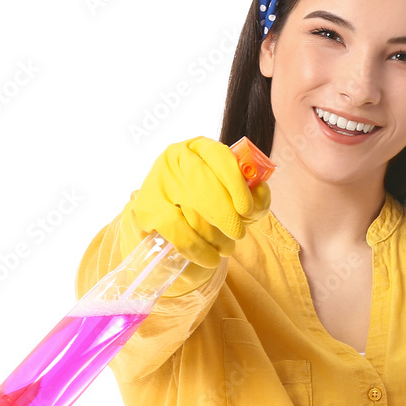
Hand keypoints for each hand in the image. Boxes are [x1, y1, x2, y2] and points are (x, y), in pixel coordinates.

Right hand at [121, 137, 270, 268]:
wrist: (173, 228)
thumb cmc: (212, 207)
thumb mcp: (236, 199)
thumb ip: (253, 196)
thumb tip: (260, 192)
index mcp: (201, 147)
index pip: (219, 157)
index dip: (236, 183)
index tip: (247, 209)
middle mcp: (175, 158)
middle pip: (203, 184)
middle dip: (225, 215)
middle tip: (238, 234)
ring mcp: (157, 181)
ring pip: (192, 210)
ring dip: (215, 236)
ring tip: (226, 248)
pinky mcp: (146, 208)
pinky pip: (177, 230)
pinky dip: (198, 248)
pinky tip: (210, 258)